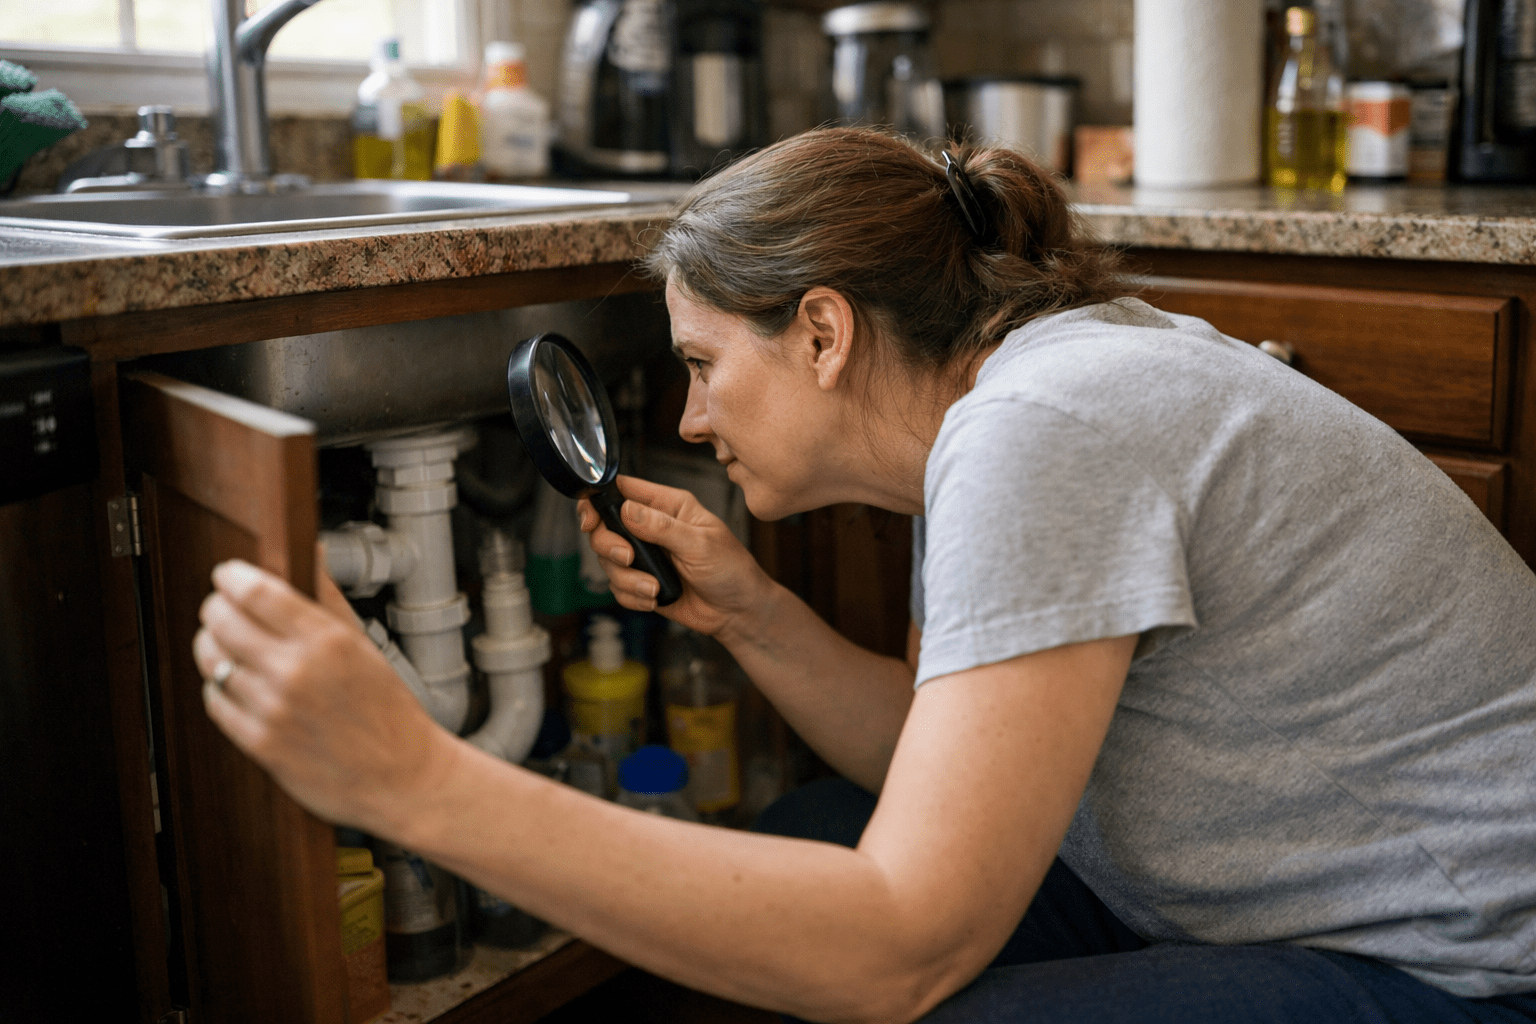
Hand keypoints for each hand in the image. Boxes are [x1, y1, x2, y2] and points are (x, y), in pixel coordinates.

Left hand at [192, 558, 457, 834]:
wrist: (403, 777)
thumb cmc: (390, 711)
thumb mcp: (366, 644)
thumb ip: (329, 596)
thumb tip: (311, 550)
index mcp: (326, 640)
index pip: (254, 590)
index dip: (231, 575)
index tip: (229, 574)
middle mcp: (295, 672)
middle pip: (221, 620)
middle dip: (217, 607)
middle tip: (224, 608)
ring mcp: (273, 710)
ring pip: (211, 659)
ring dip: (211, 645)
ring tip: (228, 645)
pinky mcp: (259, 744)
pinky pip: (214, 702)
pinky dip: (219, 688)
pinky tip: (238, 685)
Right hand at [578, 475, 774, 638]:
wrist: (737, 612)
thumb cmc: (731, 570)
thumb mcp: (701, 544)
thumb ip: (663, 527)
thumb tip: (627, 510)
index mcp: (668, 506)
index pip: (623, 490)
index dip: (599, 500)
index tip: (591, 520)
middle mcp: (651, 527)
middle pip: (605, 527)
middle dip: (609, 546)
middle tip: (629, 558)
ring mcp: (645, 556)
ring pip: (608, 561)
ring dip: (626, 578)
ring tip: (653, 589)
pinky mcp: (642, 582)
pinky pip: (618, 588)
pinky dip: (632, 597)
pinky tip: (655, 600)